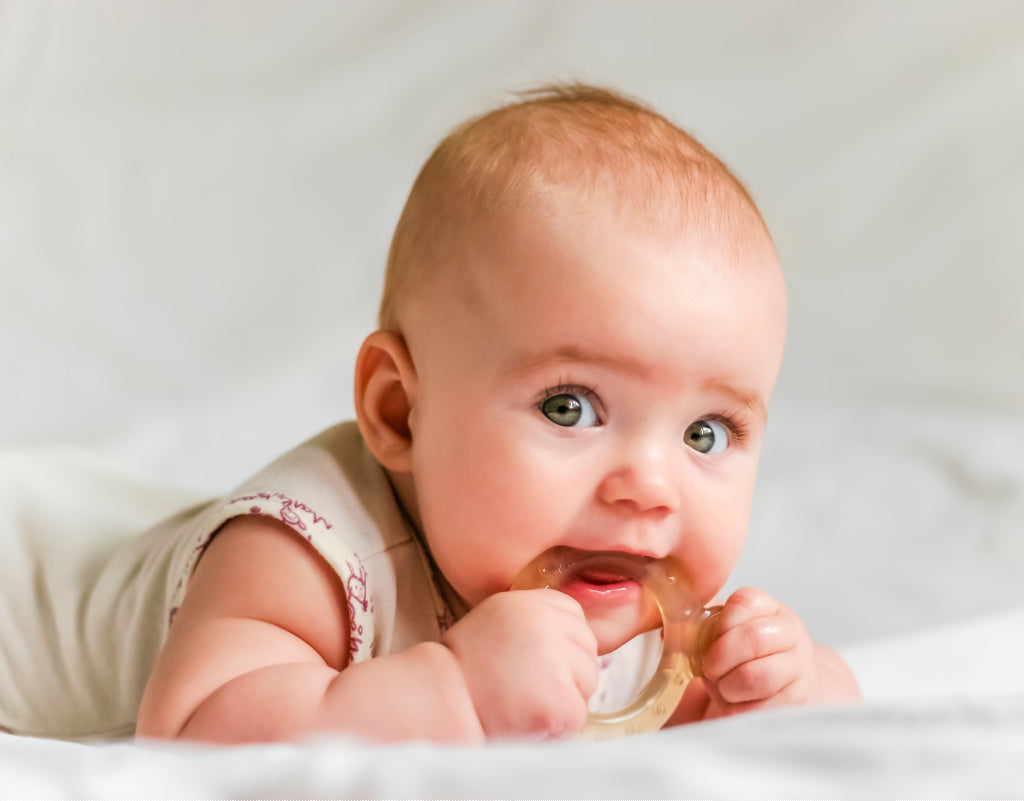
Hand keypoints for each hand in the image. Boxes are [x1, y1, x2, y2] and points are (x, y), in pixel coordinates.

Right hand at [441, 589, 598, 739]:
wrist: (437, 704)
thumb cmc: (463, 668)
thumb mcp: (497, 621)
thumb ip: (535, 621)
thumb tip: (575, 637)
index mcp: (531, 603)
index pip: (575, 616)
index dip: (562, 642)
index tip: (537, 660)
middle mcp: (547, 626)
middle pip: (587, 650)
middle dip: (567, 672)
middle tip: (527, 687)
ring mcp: (556, 664)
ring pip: (587, 684)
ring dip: (563, 699)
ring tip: (523, 704)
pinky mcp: (560, 704)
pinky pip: (577, 717)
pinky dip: (557, 728)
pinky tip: (526, 722)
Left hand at [696, 587, 819, 717]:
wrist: (787, 687)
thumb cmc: (746, 658)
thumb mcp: (725, 636)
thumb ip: (698, 627)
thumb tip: (666, 633)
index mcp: (768, 608)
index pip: (743, 603)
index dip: (720, 626)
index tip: (708, 641)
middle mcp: (790, 632)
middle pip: (752, 639)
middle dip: (721, 659)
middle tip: (710, 670)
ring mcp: (799, 666)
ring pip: (757, 676)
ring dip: (729, 687)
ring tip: (724, 689)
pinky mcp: (798, 700)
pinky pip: (761, 709)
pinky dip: (739, 710)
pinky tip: (735, 705)